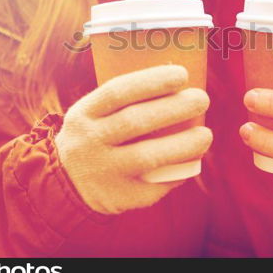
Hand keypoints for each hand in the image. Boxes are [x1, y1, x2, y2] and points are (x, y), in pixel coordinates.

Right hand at [55, 65, 211, 214]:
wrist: (66, 183)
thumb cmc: (98, 135)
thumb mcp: (95, 114)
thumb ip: (126, 101)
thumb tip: (179, 85)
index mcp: (84, 114)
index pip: (117, 92)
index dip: (152, 81)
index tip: (182, 74)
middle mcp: (88, 142)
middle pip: (135, 122)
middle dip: (174, 108)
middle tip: (202, 99)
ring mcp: (102, 172)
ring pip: (147, 156)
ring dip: (183, 145)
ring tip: (206, 135)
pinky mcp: (116, 197)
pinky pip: (152, 185)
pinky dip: (176, 173)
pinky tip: (192, 162)